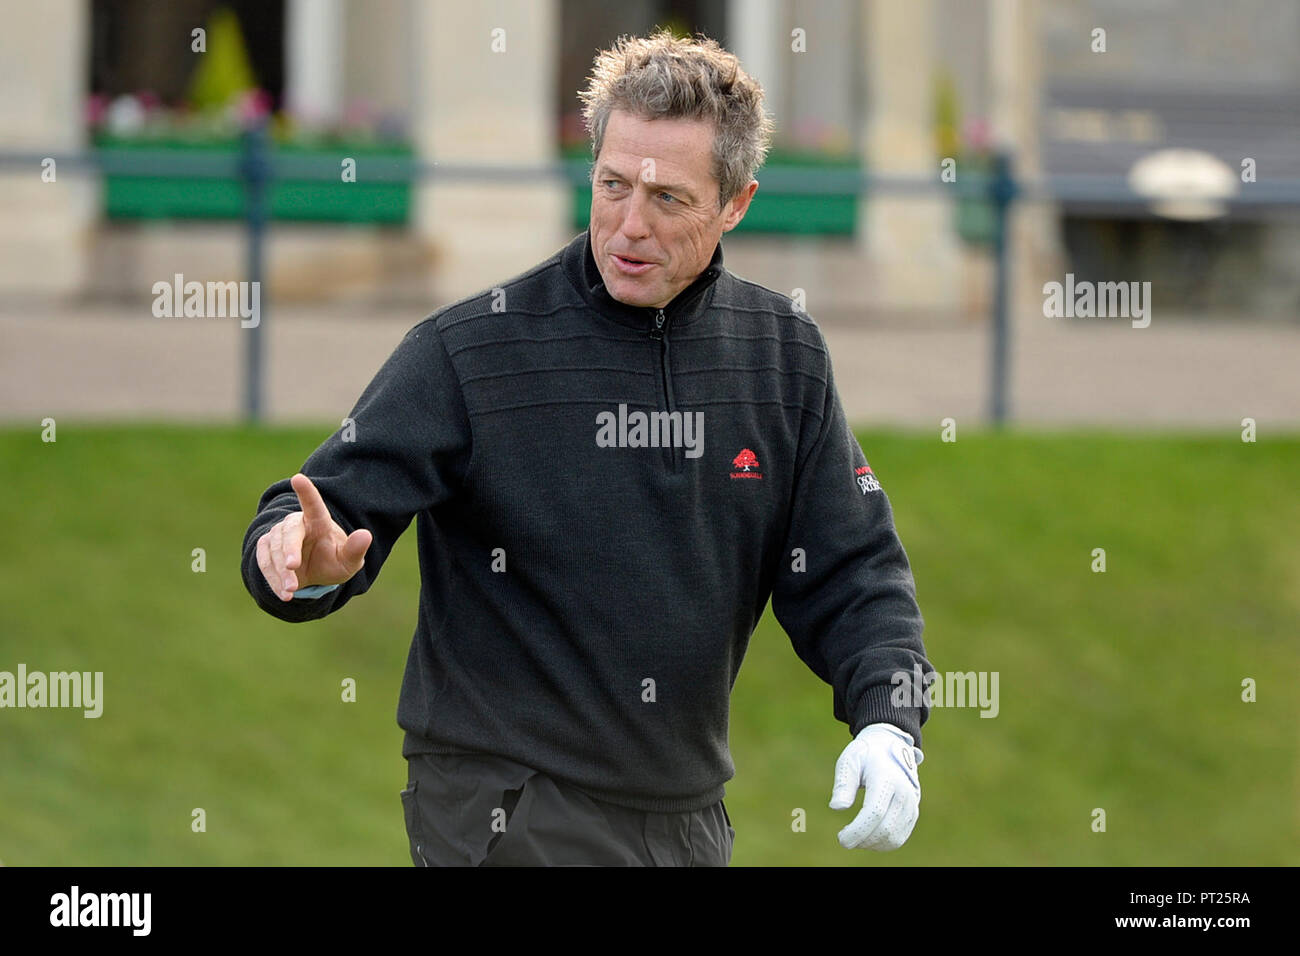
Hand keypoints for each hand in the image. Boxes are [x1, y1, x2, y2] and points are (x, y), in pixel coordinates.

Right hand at [256, 473, 371, 601]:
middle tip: (292, 566)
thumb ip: (355, 550)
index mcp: (319, 521)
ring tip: (291, 590)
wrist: (314, 574)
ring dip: (281, 572)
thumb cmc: (333, 561)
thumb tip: (366, 535)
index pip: (313, 505)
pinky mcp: (266, 548)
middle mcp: (296, 524)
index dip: (306, 492)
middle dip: (288, 549)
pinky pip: (264, 562)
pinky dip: (273, 579)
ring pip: (274, 550)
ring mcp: (278, 535)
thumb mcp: (348, 562)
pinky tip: (284, 594)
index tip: (298, 478)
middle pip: (288, 532)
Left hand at [828, 723, 923, 850]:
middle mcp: (903, 792)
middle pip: (885, 828)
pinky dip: (882, 843)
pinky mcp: (913, 812)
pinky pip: (899, 837)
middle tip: (844, 838)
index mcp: (886, 778)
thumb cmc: (865, 755)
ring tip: (855, 837)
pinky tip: (867, 838)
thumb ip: (843, 783)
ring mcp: (911, 804)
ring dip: (871, 844)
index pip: (874, 812)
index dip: (858, 830)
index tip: (842, 839)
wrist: (891, 746)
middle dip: (862, 839)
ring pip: (893, 837)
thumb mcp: (849, 761)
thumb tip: (836, 807)